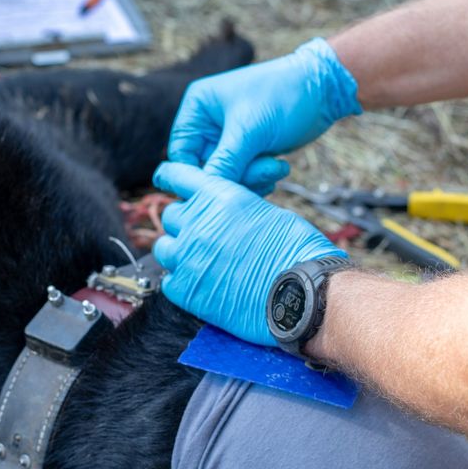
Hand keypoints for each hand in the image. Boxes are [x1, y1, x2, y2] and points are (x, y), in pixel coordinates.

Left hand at [153, 162, 345, 345]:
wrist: (303, 292)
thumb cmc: (296, 251)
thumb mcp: (265, 212)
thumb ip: (234, 209)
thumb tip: (223, 215)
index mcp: (218, 197)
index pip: (176, 175)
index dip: (169, 176)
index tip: (165, 179)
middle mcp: (198, 224)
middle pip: (172, 216)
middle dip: (185, 223)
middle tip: (204, 236)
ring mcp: (188, 258)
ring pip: (164, 248)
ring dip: (179, 252)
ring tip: (202, 262)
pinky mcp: (186, 291)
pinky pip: (169, 281)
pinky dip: (181, 281)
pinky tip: (203, 284)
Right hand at [167, 37, 360, 186]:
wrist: (324, 90)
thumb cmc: (283, 96)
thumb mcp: (250, 130)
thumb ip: (224, 163)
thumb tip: (205, 193)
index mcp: (198, 108)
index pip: (182, 154)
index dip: (197, 175)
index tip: (219, 191)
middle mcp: (208, 124)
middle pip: (206, 169)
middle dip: (236, 176)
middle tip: (266, 170)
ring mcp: (229, 138)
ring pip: (227, 177)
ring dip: (252, 179)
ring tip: (277, 167)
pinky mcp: (249, 150)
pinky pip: (244, 177)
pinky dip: (260, 178)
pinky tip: (279, 168)